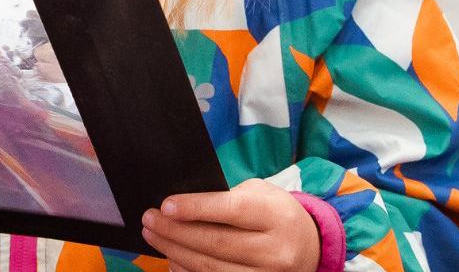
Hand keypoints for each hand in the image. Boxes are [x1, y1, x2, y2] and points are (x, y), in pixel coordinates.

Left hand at [141, 179, 319, 271]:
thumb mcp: (260, 195)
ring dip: (176, 252)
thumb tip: (180, 206)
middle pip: (216, 242)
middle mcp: (276, 250)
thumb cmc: (274, 214)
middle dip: (175, 231)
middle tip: (150, 219)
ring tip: (154, 236)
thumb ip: (226, 198)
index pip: (232, 210)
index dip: (196, 208)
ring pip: (211, 267)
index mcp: (276, 216)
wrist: (309, 246)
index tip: (166, 205)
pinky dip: (188, 271)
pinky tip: (173, 258)